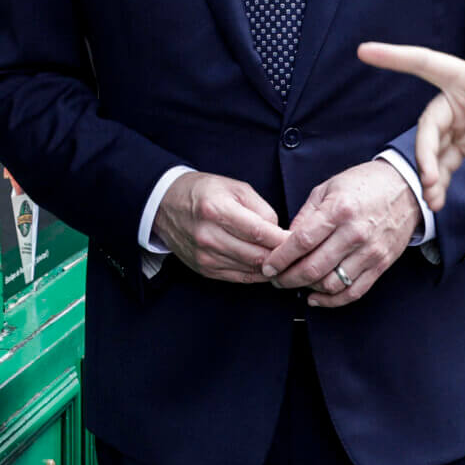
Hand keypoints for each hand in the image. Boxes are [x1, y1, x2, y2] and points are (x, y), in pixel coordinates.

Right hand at [151, 171, 286, 283]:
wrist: (165, 205)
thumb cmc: (203, 192)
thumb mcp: (234, 187)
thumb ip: (261, 208)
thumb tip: (278, 232)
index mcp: (216, 209)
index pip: (259, 233)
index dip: (284, 240)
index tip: (299, 241)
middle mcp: (208, 236)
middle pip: (257, 256)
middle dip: (281, 256)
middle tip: (297, 253)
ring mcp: (205, 256)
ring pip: (250, 270)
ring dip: (270, 268)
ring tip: (284, 260)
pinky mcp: (204, 269)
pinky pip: (238, 278)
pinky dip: (256, 275)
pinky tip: (265, 267)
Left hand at [259, 158, 423, 307]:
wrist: (405, 188)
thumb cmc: (363, 184)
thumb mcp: (328, 188)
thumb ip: (306, 215)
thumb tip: (286, 240)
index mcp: (339, 210)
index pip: (302, 241)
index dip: (281, 258)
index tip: (268, 266)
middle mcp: (355, 233)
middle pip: (314, 267)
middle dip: (289, 278)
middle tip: (276, 280)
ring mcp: (370, 251)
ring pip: (332, 283)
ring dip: (308, 289)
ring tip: (294, 285)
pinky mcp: (381, 264)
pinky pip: (354, 291)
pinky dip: (332, 300)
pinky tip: (316, 297)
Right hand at [359, 42, 464, 210]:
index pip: (424, 63)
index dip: (394, 58)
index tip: (364, 52)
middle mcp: (458, 101)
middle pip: (429, 125)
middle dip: (425, 153)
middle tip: (430, 181)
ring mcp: (463, 124)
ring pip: (434, 149)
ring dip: (431, 173)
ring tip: (433, 200)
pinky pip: (448, 164)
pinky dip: (442, 182)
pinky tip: (439, 201)